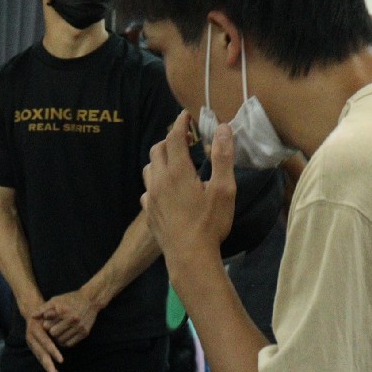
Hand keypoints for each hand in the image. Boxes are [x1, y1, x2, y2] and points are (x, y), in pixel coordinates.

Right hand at [23, 313, 63, 371]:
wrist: (33, 312)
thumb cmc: (43, 311)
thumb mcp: (46, 310)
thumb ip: (49, 315)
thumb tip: (52, 319)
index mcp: (34, 329)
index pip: (45, 342)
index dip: (52, 350)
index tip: (61, 360)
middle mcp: (31, 338)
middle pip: (40, 353)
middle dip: (48, 365)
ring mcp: (32, 344)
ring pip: (40, 357)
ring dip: (48, 368)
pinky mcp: (34, 347)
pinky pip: (40, 358)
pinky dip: (47, 365)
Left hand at [33, 289, 97, 347]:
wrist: (90, 300)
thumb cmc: (70, 299)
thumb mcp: (56, 300)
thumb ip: (43, 308)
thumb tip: (32, 316)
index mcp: (63, 311)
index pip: (47, 326)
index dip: (46, 326)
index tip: (47, 324)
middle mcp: (72, 319)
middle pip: (54, 334)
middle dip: (52, 332)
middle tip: (53, 329)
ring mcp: (79, 327)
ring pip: (61, 340)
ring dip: (58, 338)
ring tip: (59, 332)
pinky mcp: (85, 333)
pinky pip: (70, 344)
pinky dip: (65, 342)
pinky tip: (64, 336)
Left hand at [142, 111, 236, 272]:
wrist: (189, 257)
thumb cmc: (210, 223)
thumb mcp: (224, 189)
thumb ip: (223, 157)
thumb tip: (222, 128)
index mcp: (177, 171)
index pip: (174, 137)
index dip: (180, 123)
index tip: (186, 115)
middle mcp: (159, 180)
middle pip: (158, 150)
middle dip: (170, 140)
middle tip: (185, 139)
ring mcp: (150, 197)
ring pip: (149, 168)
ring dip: (160, 160)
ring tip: (175, 162)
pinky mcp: (148, 212)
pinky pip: (147, 189)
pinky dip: (155, 182)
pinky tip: (165, 190)